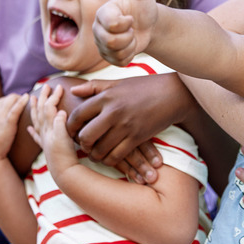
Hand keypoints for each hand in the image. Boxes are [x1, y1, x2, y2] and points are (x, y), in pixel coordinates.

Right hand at [0, 93, 28, 168]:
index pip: (2, 100)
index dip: (11, 101)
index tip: (19, 103)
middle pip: (8, 98)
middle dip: (18, 98)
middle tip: (28, 101)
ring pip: (12, 100)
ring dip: (21, 98)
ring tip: (31, 100)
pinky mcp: (7, 122)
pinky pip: (15, 108)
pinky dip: (22, 102)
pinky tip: (27, 98)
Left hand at [28, 84, 77, 175]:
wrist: (64, 172)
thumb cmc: (65, 156)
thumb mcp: (64, 137)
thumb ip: (60, 123)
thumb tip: (60, 111)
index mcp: (50, 128)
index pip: (49, 107)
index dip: (54, 96)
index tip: (59, 86)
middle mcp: (45, 132)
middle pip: (41, 111)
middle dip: (43, 98)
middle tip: (44, 86)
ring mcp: (45, 139)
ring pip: (37, 121)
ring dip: (35, 109)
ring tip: (32, 100)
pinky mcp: (47, 147)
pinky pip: (36, 136)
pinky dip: (32, 130)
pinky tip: (29, 128)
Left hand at [65, 75, 190, 181]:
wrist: (173, 94)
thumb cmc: (145, 86)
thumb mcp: (119, 83)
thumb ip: (95, 87)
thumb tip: (73, 91)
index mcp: (106, 97)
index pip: (78, 115)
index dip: (69, 126)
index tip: (71, 131)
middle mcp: (113, 112)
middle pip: (86, 135)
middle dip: (82, 143)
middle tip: (84, 144)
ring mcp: (126, 126)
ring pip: (100, 149)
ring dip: (95, 155)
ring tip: (95, 153)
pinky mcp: (137, 137)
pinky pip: (116, 156)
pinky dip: (110, 160)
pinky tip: (109, 157)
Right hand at [93, 0, 158, 66]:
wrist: (149, 24)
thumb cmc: (142, 6)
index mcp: (102, 13)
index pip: (110, 24)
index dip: (125, 24)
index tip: (132, 18)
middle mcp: (98, 29)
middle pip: (111, 41)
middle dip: (128, 36)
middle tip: (132, 28)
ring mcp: (101, 44)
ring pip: (115, 52)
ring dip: (130, 46)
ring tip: (131, 36)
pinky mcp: (108, 56)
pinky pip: (119, 62)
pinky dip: (129, 56)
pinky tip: (131, 46)